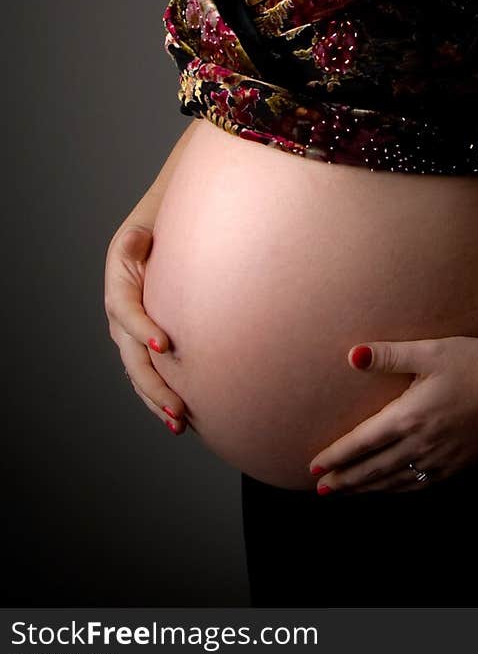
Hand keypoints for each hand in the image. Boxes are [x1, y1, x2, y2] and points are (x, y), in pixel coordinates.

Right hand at [104, 221, 188, 435]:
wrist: (155, 244)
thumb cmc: (154, 235)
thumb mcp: (143, 231)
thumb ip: (137, 240)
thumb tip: (136, 239)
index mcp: (119, 289)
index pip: (126, 313)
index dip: (142, 329)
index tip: (165, 345)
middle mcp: (121, 320)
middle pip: (133, 358)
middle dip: (154, 386)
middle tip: (177, 408)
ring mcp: (131, 337)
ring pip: (140, 375)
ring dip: (158, 401)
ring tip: (179, 423)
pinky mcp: (145, 347)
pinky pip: (151, 375)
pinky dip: (162, 397)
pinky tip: (182, 418)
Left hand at [307, 334, 477, 492]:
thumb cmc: (477, 362)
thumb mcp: (432, 352)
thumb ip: (391, 355)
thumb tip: (352, 356)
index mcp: (410, 417)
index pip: (362, 443)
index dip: (336, 457)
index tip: (313, 468)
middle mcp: (422, 445)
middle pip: (374, 470)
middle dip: (345, 480)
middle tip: (322, 489)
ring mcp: (442, 459)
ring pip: (396, 482)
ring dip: (368, 488)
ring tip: (348, 492)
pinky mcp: (460, 464)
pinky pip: (421, 485)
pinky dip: (399, 490)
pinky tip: (392, 489)